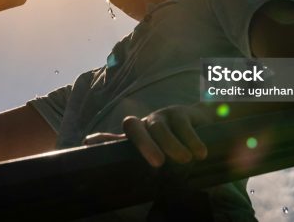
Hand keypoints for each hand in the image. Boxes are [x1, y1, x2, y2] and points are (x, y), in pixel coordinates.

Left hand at [83, 104, 211, 167]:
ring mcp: (160, 116)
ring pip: (159, 128)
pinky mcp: (179, 112)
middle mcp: (145, 125)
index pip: (115, 138)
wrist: (204, 126)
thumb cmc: (178, 146)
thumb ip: (144, 166)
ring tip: (186, 160)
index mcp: (137, 139)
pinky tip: (200, 153)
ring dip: (172, 145)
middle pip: (133, 127)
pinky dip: (191, 140)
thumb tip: (127, 182)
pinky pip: (182, 125)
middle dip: (143, 144)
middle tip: (158, 163)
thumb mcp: (163, 157)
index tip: (89, 143)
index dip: (103, 140)